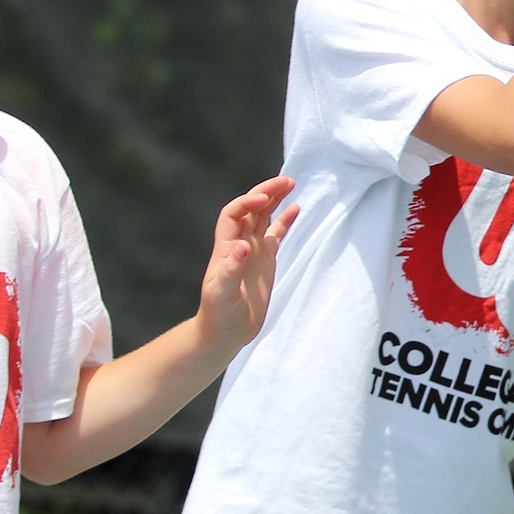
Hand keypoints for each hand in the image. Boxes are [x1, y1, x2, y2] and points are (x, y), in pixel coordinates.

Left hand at [195, 176, 298, 348]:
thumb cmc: (218, 315)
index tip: (263, 200)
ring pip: (264, 217)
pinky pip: (276, 234)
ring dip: (274, 200)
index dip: (247, 202)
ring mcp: (253, 251)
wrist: (224, 332)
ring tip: (291, 184)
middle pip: (251, 209)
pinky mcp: (265, 261)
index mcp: (225, 247)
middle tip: (286, 180)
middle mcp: (239, 244)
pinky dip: (284, 220)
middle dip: (266, 192)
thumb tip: (244, 246)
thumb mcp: (222, 293)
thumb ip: (232, 269)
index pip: (234, 213)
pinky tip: (295, 208)